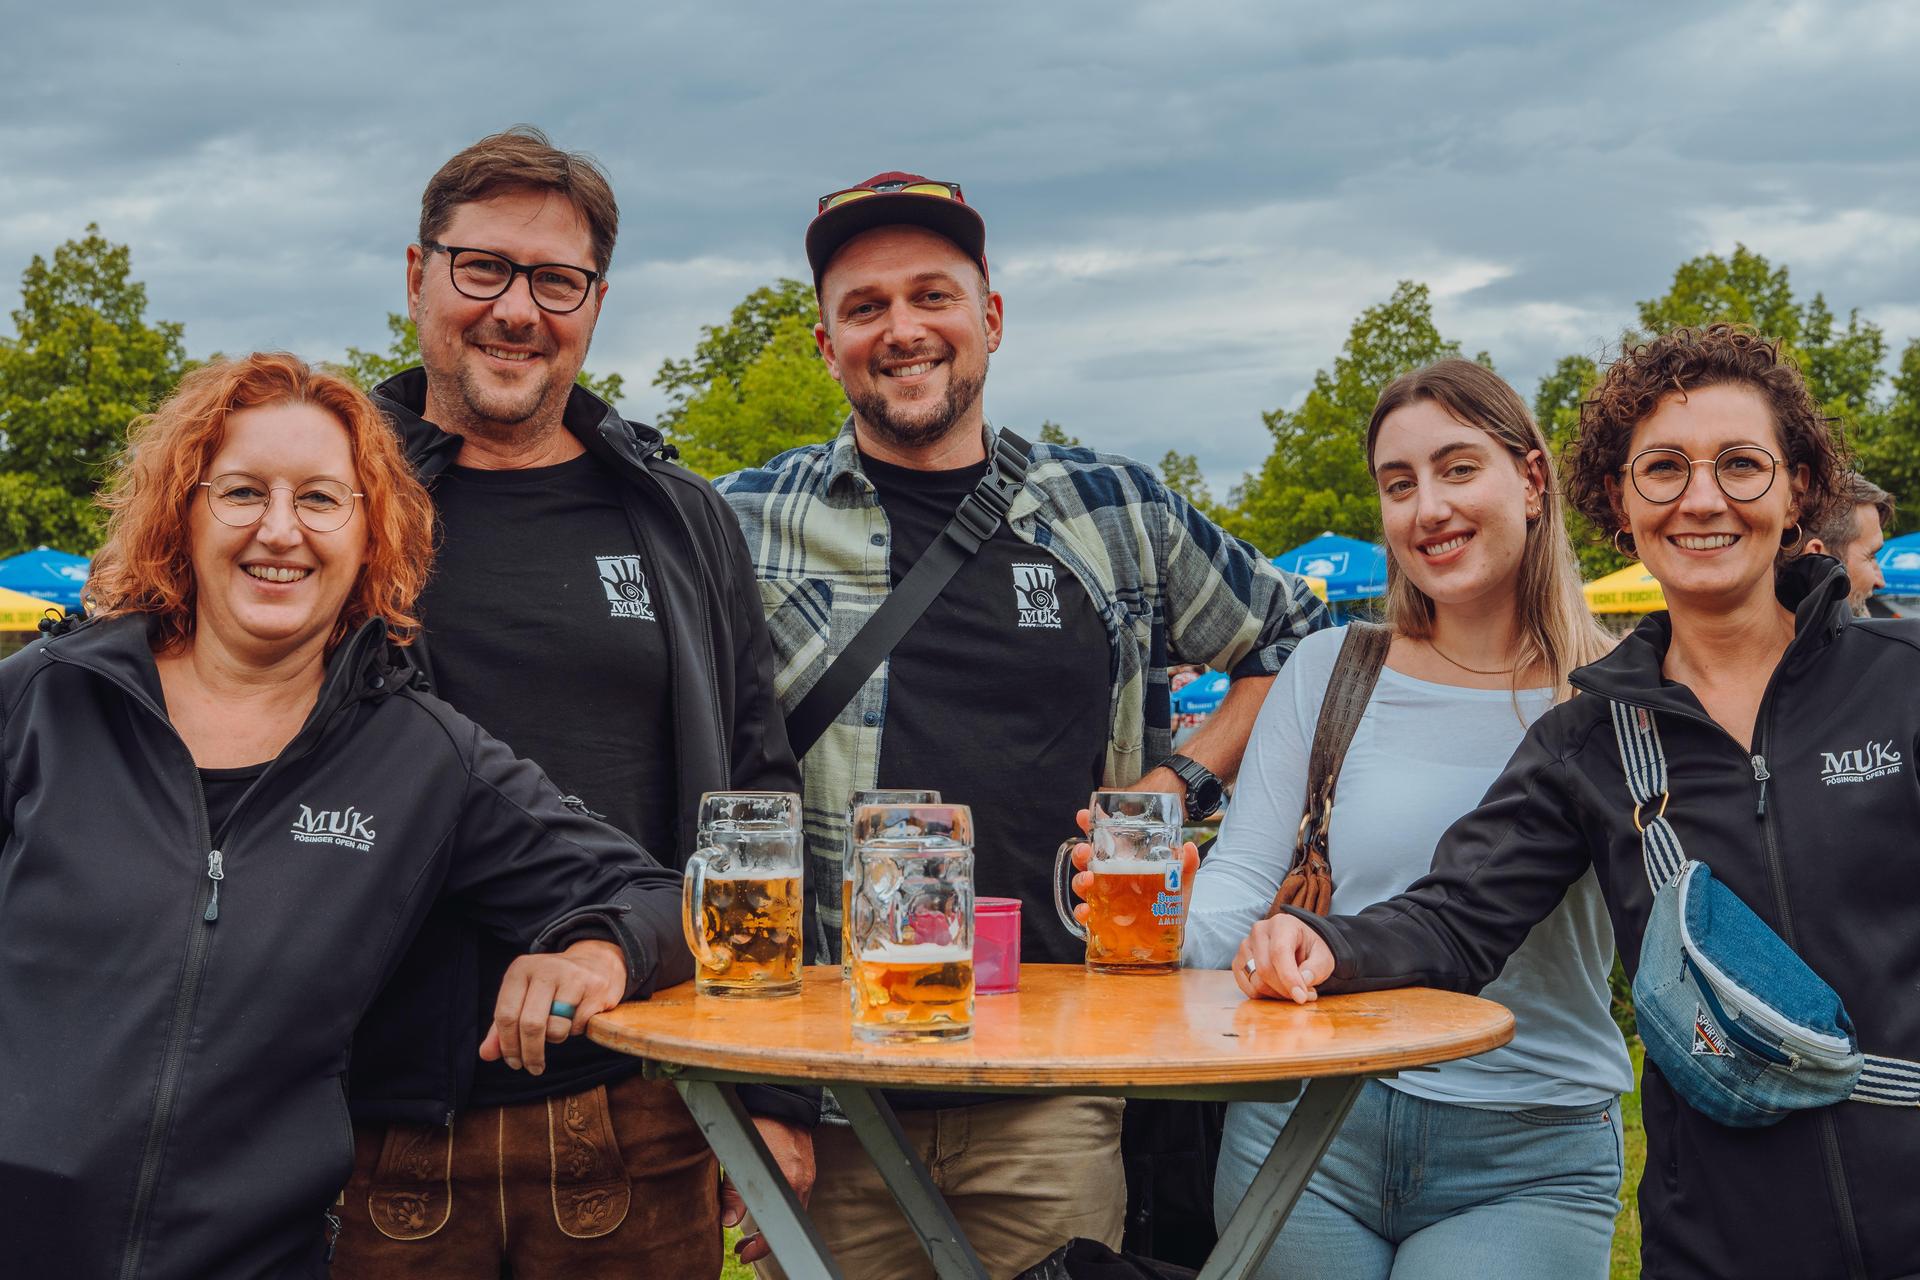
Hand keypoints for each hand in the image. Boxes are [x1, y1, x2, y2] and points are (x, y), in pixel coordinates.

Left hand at [478, 939, 626, 1073]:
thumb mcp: (523, 998)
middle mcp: (545, 968)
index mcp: (521, 969)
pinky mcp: (595, 987)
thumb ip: (501, 1027)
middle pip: (530, 1024)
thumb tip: (486, 1054)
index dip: (507, 1045)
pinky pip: (579, 1025)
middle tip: (533, 1068)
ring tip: (560, 1027)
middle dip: (531, 1053)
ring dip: (557, 1038)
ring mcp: (573, 976)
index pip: (505, 1015)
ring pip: (557, 1028)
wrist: (595, 962)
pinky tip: (579, 1016)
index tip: (514, 1063)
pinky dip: (576, 1029)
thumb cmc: (552, 986)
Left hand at [721, 1118, 814, 1263]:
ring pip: (790, 1210)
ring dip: (771, 1222)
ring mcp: (807, 1174)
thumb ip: (733, 1193)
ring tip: (750, 1228)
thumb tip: (728, 1223)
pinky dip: (780, 1206)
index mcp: (788, 1183)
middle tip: (743, 1246)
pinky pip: (795, 1195)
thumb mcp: (738, 1160)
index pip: (777, 1229)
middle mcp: (802, 1182)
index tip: (744, 1254)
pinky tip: (765, 1203)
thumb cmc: (757, 1125)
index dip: (760, 1247)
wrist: (780, 1098)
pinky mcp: (807, 1167)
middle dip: (764, 1239)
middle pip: (786, 1223)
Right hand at [1065, 806, 1199, 926]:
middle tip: (1085, 850)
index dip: (1091, 826)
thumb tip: (1189, 847)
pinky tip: (1086, 912)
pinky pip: (1085, 914)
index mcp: (1124, 861)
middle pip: (1086, 860)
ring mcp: (1103, 898)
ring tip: (1088, 879)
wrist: (1171, 935)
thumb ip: (1185, 866)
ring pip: (1082, 884)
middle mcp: (1109, 877)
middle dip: (1080, 852)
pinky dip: (1082, 912)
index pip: (1103, 839)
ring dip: (1080, 879)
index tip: (1084, 816)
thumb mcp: (1179, 882)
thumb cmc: (1170, 903)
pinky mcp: (1101, 920)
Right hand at [1234, 914, 1334, 1003]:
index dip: (1289, 978)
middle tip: (1305, 996)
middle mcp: (1259, 931)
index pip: (1279, 952)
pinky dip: (1265, 995)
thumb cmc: (1310, 949)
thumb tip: (1304, 981)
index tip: (1301, 997)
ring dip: (1277, 994)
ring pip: (1255, 981)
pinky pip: (1248, 988)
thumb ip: (1317, 968)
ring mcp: (1245, 946)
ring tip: (1294, 991)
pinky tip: (1279, 989)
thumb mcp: (1324, 956)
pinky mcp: (1238, 962)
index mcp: (1281, 924)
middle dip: (1285, 990)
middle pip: (1265, 969)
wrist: (1298, 945)